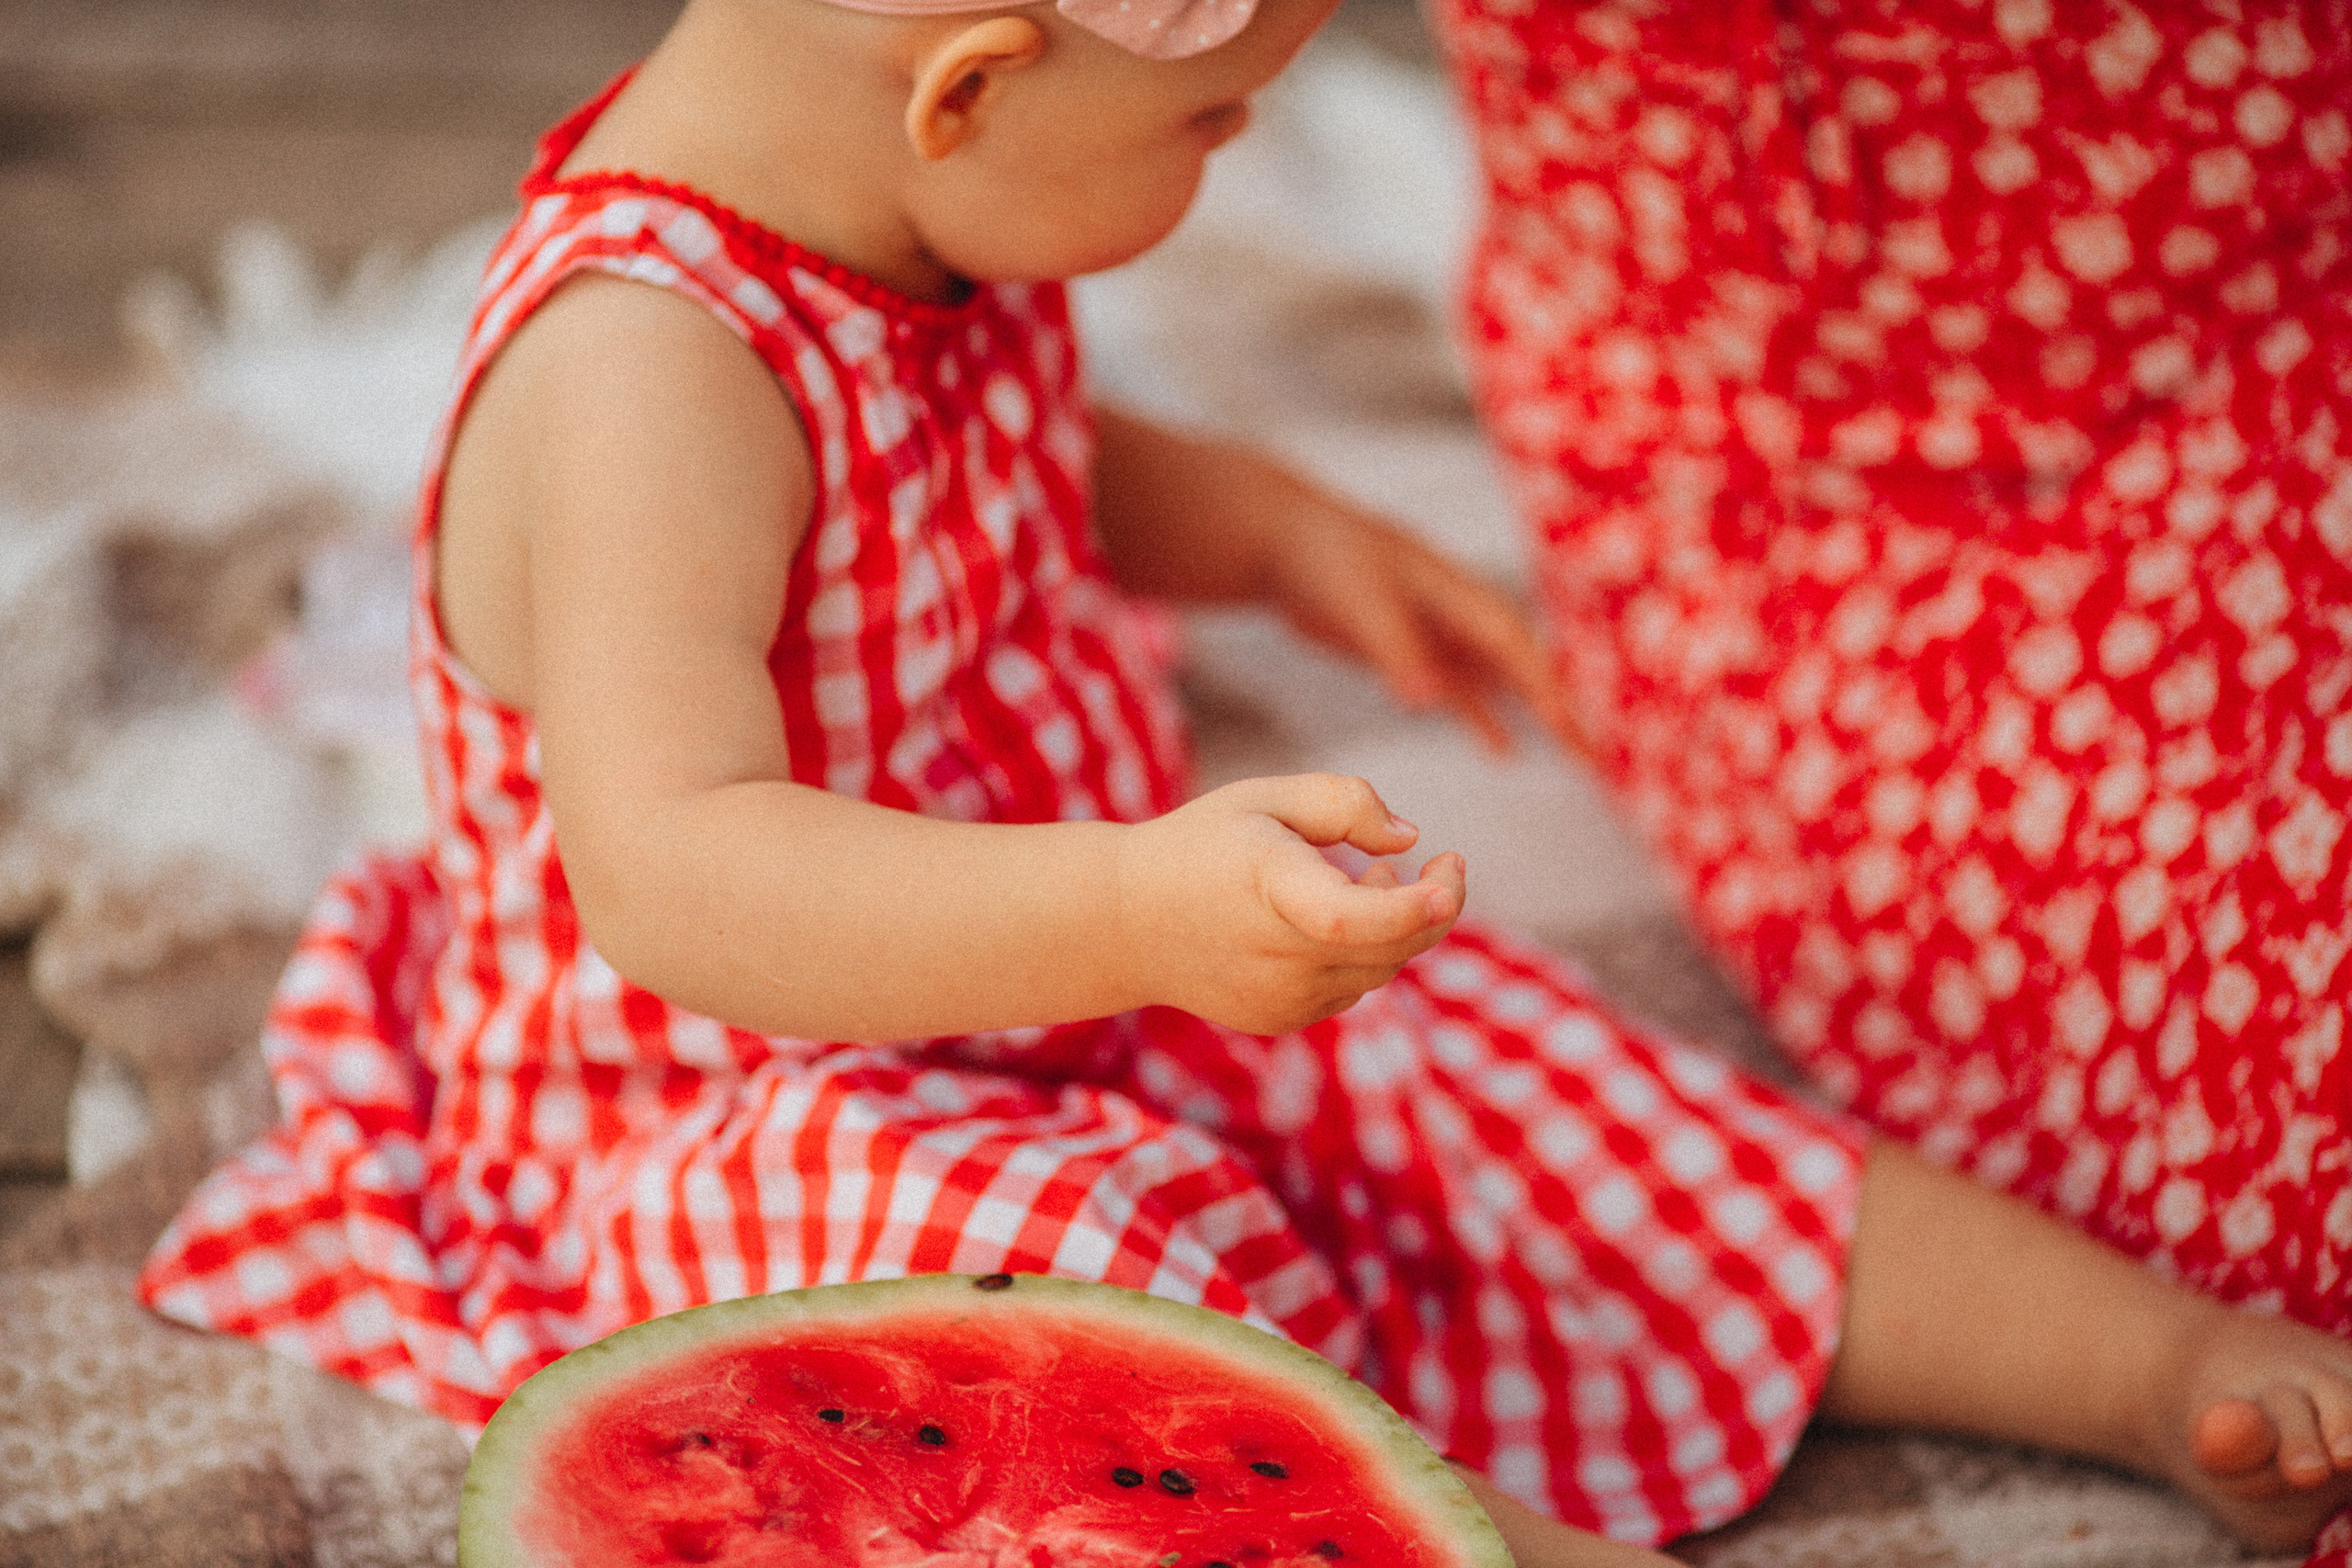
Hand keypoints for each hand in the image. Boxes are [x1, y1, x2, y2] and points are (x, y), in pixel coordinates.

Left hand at [1088, 409, 1581, 755]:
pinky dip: (1482, 714)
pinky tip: (1502, 748)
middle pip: (1519, 663)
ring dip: (1529, 711)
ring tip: (1569, 754)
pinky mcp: (1408, 643)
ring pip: (1495, 676)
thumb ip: (1394, 650)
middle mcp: (1454, 609)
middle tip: (1592, 758)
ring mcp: (1434, 626)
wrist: (1277, 535)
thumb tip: (1431, 699)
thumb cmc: (1320, 556)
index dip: (1546, 690)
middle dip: (1556, 707)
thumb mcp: (1357, 600)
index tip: (1575, 732)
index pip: (1513, 647)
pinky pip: (1458, 686)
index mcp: (1452, 591)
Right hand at [1114, 773, 1464, 1035]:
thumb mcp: (1265, 797)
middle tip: (1441, 865)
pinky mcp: (1281, 1019)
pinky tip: (1330, 921)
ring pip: (1380, 969)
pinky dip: (1363, 954)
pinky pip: (1352, 987)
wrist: (1126, 922)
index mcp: (1270, 885)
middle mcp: (1277, 952)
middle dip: (1435, 904)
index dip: (1413, 905)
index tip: (1448, 869)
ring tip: (1369, 879)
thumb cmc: (1202, 845)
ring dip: (1398, 927)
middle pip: (1393, 946)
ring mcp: (1279, 996)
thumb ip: (1344, 803)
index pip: (1352, 918)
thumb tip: (1411, 841)